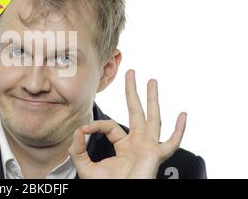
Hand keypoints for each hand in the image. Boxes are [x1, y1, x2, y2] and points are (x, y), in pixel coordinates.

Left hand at [68, 69, 186, 178]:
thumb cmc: (106, 186)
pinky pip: (171, 143)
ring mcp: (148, 148)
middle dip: (133, 92)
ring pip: (153, 119)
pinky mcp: (155, 156)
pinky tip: (183, 115)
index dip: (96, 125)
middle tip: (131, 73)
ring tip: (152, 81)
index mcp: (123, 146)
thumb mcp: (85, 167)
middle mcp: (137, 144)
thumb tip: (78, 130)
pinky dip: (179, 130)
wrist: (118, 195)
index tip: (84, 129)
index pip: (110, 125)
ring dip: (152, 99)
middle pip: (136, 112)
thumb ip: (77, 149)